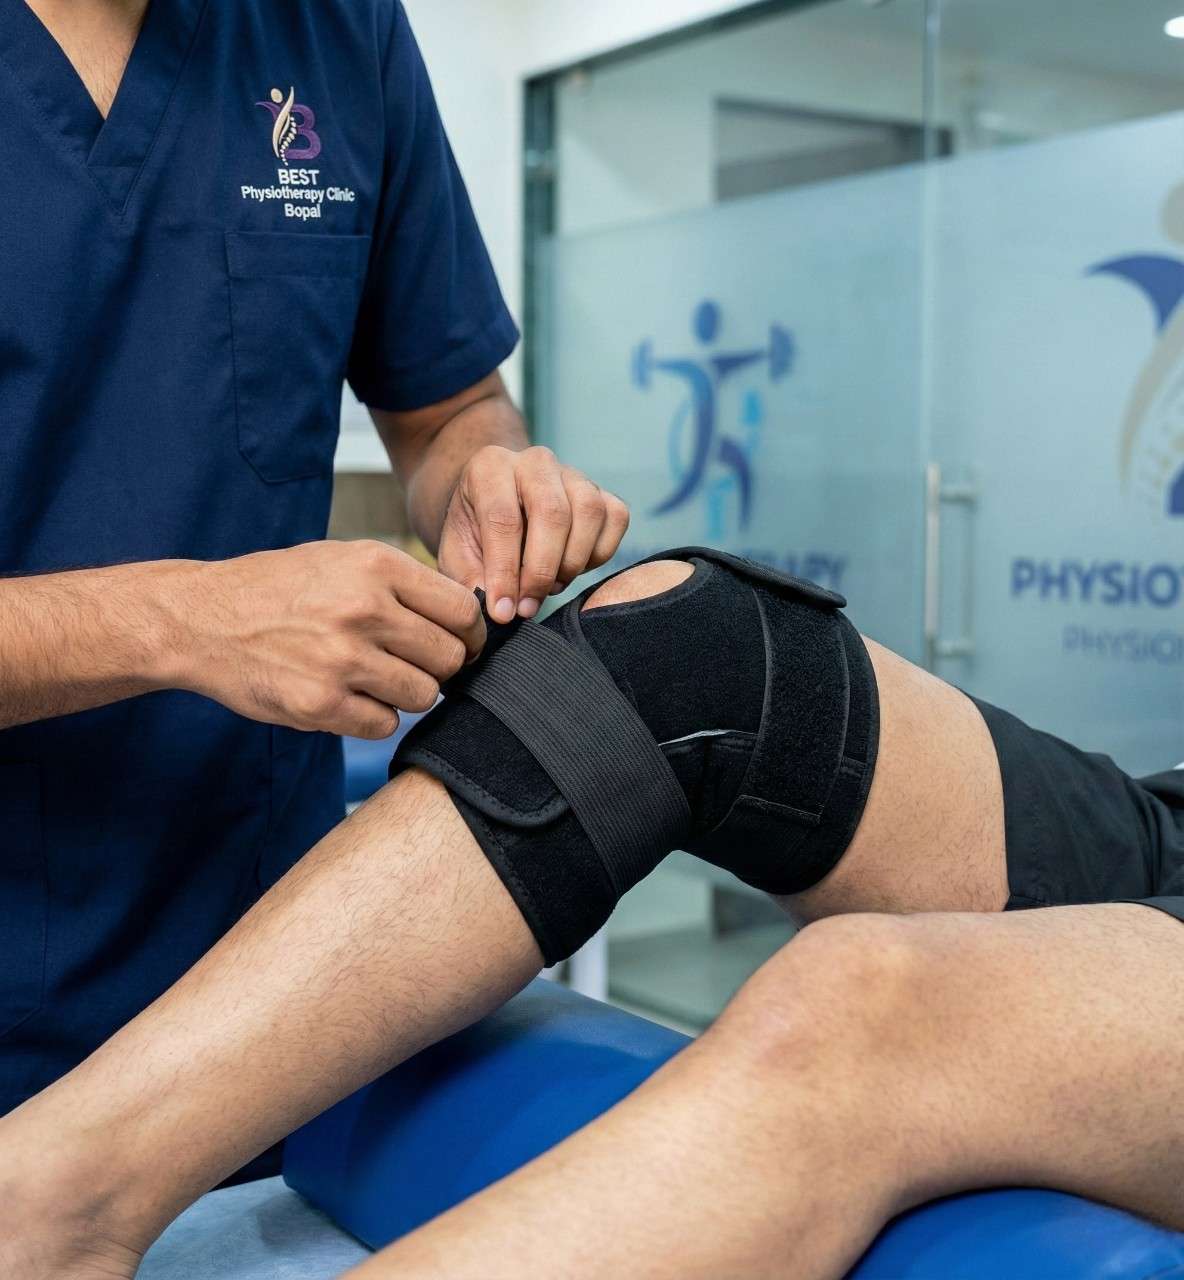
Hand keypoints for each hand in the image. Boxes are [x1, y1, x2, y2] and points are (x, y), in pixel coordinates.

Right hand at [165, 541, 484, 738]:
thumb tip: (468, 620)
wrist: (201, 618)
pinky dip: (374, 718)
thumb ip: (404, 585)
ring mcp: (342, 658)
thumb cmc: (280, 589)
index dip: (470, 635)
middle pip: (450, 657)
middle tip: (413, 666)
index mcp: (376, 565)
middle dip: (440, 668)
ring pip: (423, 695)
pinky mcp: (319, 704)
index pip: (463, 611)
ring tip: (375, 680)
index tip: (462, 645)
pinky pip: (384, 724)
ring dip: (407, 694)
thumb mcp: (343, 560)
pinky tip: (348, 698)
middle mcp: (364, 609)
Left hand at [437, 445, 629, 621]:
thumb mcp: (458, 554)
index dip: (505, 571)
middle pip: (552, 512)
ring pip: (589, 512)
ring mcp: (573, 473)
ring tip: (550, 586)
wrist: (500, 511)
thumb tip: (501, 609)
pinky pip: (615, 518)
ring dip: (572, 562)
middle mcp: (535, 461)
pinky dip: (599, 554)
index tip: (504, 611)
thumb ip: (472, 579)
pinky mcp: (601, 490)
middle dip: (542, 570)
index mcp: (489, 468)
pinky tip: (571, 568)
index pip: (503, 518)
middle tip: (529, 606)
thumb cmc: (477, 535)